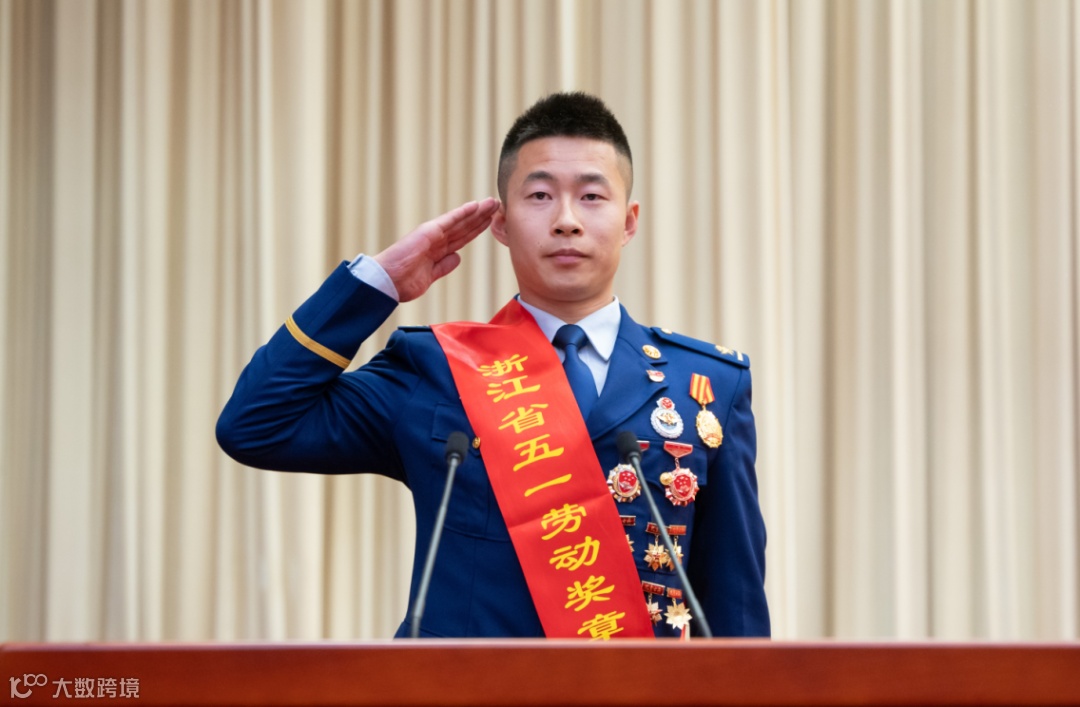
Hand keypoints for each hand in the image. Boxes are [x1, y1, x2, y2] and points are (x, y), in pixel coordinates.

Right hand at [374, 197, 499, 301]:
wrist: (388, 282)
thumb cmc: (402, 282)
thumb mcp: (430, 276)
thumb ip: (443, 266)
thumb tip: (457, 257)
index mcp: (437, 251)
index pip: (462, 237)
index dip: (477, 229)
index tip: (491, 221)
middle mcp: (436, 240)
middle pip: (464, 227)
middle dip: (481, 217)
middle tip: (497, 206)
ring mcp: (433, 235)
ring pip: (461, 222)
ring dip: (478, 212)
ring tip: (492, 203)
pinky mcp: (428, 231)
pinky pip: (449, 220)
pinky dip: (462, 212)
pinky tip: (475, 206)